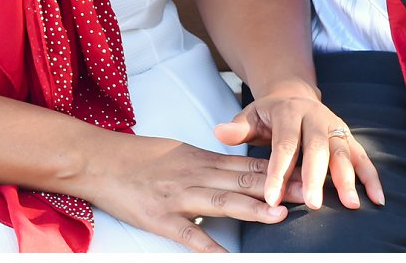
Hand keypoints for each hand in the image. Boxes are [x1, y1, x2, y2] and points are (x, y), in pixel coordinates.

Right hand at [78, 132, 290, 254]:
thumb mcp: (178, 153)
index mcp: (201, 159)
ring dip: (252, 209)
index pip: (247, 164)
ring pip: (222, 201)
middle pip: (242, 180)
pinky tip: (227, 258)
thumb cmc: (138, 157)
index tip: (303, 172)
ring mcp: (179, 196)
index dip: (276, 169)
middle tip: (305, 191)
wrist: (100, 160)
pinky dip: (209, 247)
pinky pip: (189, 234)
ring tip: (279, 216)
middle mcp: (195, 174)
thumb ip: (206, 164)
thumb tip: (232, 172)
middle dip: (276, 187)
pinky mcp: (160, 218)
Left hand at [215, 86, 382, 213]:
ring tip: (350, 204)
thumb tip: (219, 132)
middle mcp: (316, 117)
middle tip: (313, 203)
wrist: (293, 94)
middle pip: (317, 147)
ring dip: (348, 177)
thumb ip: (238, 127)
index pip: (284, 143)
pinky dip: (371, 177)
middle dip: (316, 176)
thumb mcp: (250, 115)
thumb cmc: (269, 114)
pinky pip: (362, 156)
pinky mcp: (348, 137)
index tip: (271, 196)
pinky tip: (377, 198)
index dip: (278, 170)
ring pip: (342, 151)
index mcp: (289, 112)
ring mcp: (334, 126)